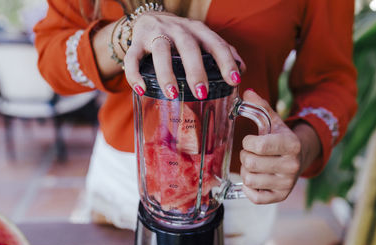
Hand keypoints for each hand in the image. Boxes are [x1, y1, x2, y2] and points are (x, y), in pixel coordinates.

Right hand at [124, 12, 245, 98]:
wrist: (149, 18)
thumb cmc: (180, 35)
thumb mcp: (201, 38)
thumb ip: (220, 52)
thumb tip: (242, 70)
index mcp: (197, 30)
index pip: (215, 43)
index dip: (226, 61)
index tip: (234, 80)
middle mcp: (178, 29)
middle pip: (188, 46)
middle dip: (196, 70)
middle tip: (202, 92)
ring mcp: (156, 34)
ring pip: (161, 52)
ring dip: (167, 74)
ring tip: (174, 94)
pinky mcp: (137, 42)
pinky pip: (133, 58)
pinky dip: (135, 74)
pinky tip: (142, 89)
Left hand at [239, 89, 320, 203]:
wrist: (298, 158)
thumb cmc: (280, 138)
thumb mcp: (272, 120)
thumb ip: (259, 106)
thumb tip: (246, 92)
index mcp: (291, 144)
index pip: (259, 146)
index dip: (248, 142)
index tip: (250, 141)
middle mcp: (292, 166)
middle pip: (250, 163)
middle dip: (245, 156)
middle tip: (250, 153)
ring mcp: (287, 183)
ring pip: (249, 179)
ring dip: (245, 171)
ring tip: (254, 165)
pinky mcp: (280, 197)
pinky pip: (254, 196)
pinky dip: (248, 188)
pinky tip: (255, 178)